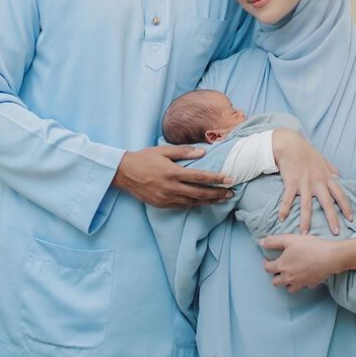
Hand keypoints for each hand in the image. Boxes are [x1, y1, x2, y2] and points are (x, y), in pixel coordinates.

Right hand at [113, 146, 233, 207]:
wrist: (124, 173)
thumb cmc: (144, 158)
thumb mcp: (163, 150)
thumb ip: (183, 151)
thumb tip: (203, 152)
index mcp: (173, 173)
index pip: (200, 177)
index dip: (216, 179)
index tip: (229, 179)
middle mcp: (171, 188)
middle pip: (200, 193)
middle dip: (218, 193)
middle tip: (231, 193)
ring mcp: (166, 198)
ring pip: (193, 202)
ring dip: (209, 201)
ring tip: (222, 199)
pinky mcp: (162, 204)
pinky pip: (182, 206)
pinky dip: (195, 205)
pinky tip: (204, 203)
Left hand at [262, 234, 355, 292]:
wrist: (329, 256)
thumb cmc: (308, 246)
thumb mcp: (288, 239)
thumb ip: (273, 241)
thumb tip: (261, 243)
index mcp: (282, 266)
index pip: (268, 269)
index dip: (266, 263)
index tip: (268, 259)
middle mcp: (289, 278)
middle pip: (276, 282)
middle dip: (276, 276)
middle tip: (280, 267)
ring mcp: (300, 283)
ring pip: (289, 288)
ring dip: (287, 283)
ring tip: (290, 274)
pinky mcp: (311, 284)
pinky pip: (303, 286)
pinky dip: (301, 282)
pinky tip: (304, 274)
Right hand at [272, 130, 352, 234]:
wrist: (290, 144)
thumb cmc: (306, 152)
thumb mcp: (322, 159)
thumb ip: (331, 168)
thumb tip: (340, 174)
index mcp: (326, 177)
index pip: (340, 194)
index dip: (346, 207)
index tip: (351, 219)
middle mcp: (317, 182)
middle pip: (327, 203)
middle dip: (332, 219)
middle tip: (336, 232)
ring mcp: (304, 183)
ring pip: (306, 205)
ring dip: (305, 220)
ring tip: (305, 234)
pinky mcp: (291, 182)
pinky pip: (287, 198)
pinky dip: (284, 208)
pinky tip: (281, 218)